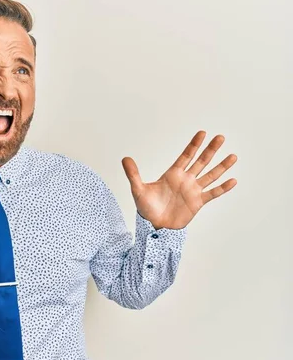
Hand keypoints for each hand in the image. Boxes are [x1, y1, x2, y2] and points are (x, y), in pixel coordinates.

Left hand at [121, 131, 237, 229]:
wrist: (155, 226)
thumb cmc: (146, 208)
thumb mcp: (138, 189)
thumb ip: (133, 174)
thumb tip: (125, 158)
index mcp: (172, 174)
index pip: (186, 156)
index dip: (194, 145)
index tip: (202, 133)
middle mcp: (185, 180)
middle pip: (201, 161)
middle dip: (211, 150)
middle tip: (220, 137)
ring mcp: (193, 190)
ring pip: (210, 175)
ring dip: (221, 166)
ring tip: (233, 156)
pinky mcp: (198, 202)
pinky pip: (213, 193)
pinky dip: (222, 188)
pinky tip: (233, 180)